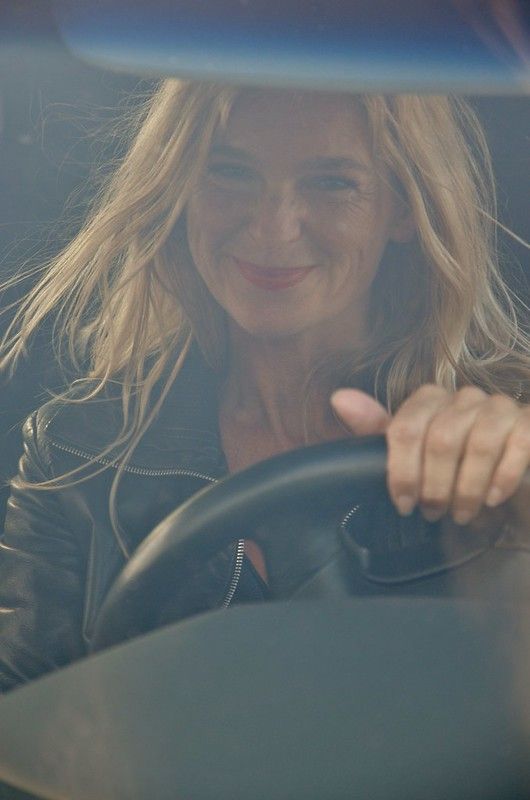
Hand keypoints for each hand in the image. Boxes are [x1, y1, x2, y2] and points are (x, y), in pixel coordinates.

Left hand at [331, 384, 529, 530]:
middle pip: (439, 438)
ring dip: (467, 488)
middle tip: (434, 515)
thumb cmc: (455, 471)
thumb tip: (339, 397)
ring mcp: (500, 406)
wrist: (509, 488)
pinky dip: (504, 476)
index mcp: (430, 400)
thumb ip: (379, 430)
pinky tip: (494, 499)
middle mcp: (465, 396)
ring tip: (462, 514)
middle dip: (434, 486)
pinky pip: (519, 443)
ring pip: (478, 443)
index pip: (405, 428)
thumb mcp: (413, 456)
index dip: (401, 471)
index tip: (403, 504)